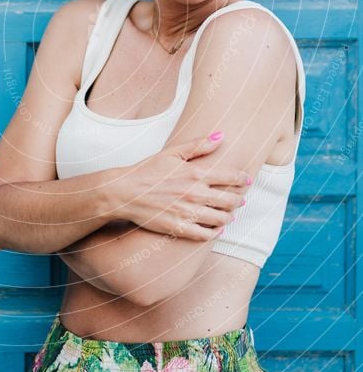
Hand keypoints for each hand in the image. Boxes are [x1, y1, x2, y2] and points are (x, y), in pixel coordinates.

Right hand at [108, 133, 250, 240]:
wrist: (125, 193)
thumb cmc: (147, 170)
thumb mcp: (172, 153)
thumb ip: (198, 145)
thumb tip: (221, 136)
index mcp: (196, 173)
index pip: (230, 177)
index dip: (243, 179)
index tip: (247, 180)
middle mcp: (195, 194)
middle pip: (230, 200)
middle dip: (239, 199)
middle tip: (241, 199)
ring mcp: (188, 213)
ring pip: (221, 219)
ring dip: (230, 216)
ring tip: (230, 214)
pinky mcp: (179, 228)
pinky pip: (205, 235)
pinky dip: (215, 233)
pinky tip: (216, 229)